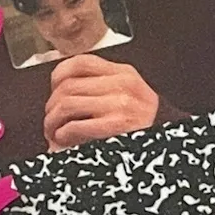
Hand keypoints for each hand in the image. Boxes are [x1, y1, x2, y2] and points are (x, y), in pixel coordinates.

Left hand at [43, 53, 159, 149]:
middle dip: (52, 106)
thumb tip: (58, 85)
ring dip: (53, 121)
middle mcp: (124, 85)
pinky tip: (64, 138)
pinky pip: (75, 124)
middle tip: (51, 121)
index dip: (59, 76)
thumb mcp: (127, 96)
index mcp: (125, 74)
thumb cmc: (140, 128)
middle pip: (69, 85)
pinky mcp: (117, 125)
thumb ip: (100, 85)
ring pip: (67, 103)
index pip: (81, 62)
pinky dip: (63, 133)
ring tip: (54, 131)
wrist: (163, 152)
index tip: (54, 90)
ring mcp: (122, 104)